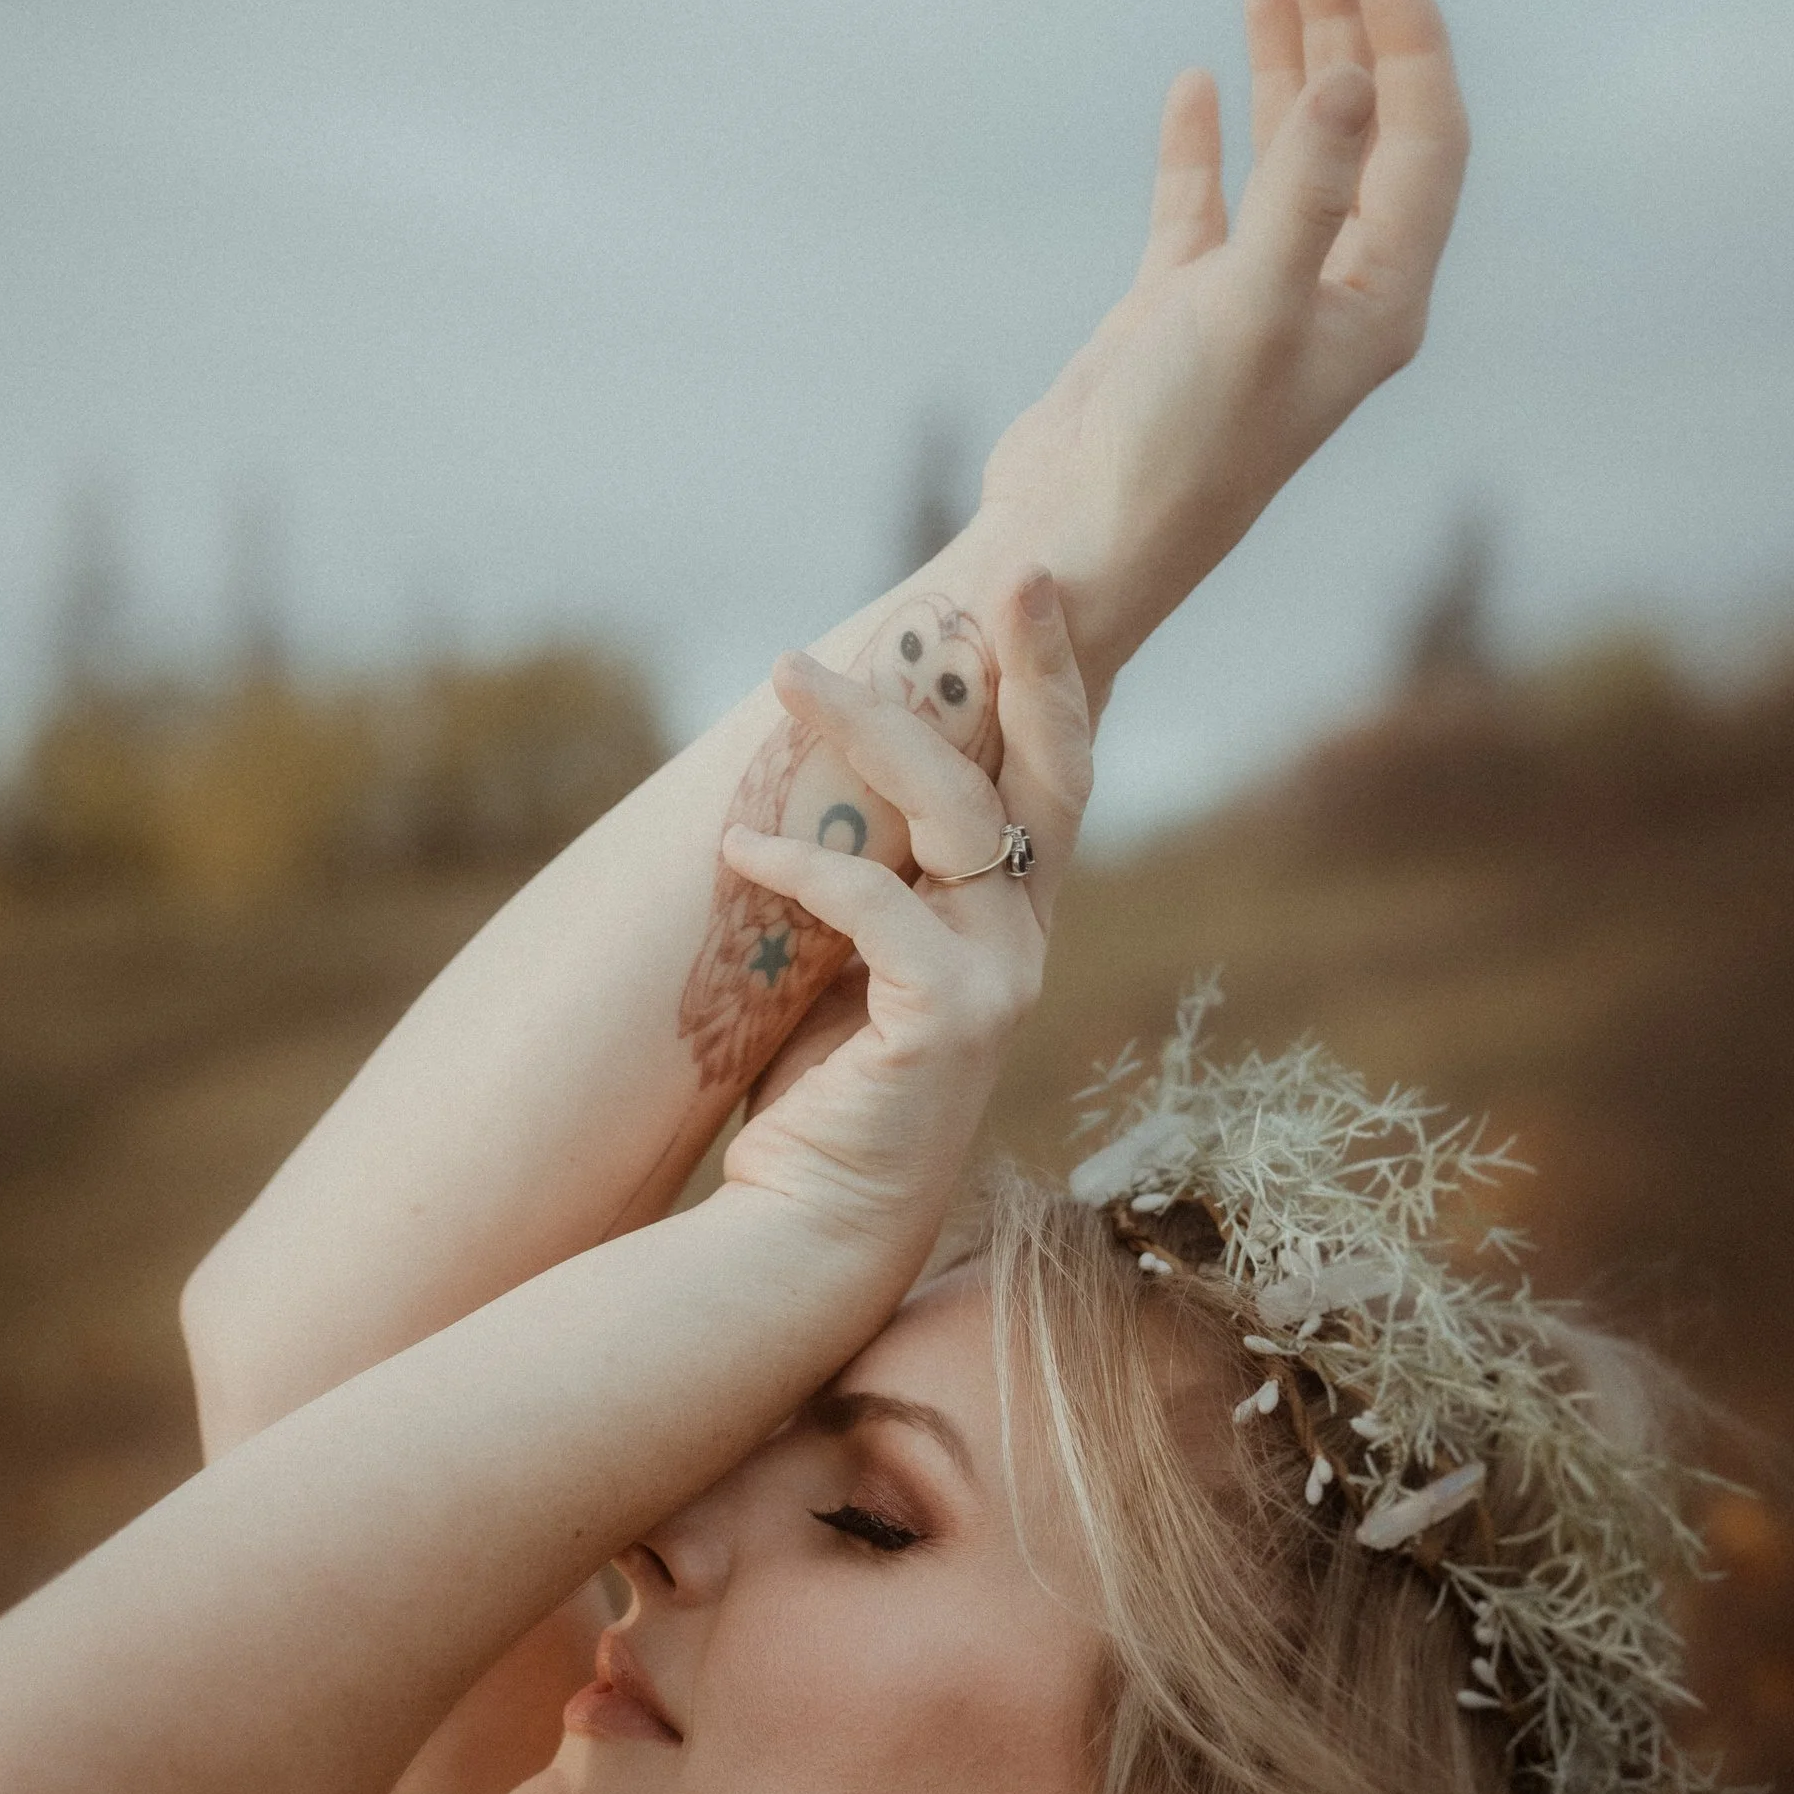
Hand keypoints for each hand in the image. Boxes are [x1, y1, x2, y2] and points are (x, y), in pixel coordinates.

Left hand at [716, 570, 1091, 1257]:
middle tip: (1010, 570)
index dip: (1053, 680)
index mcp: (1008, 919)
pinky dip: (806, 870)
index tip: (1026, 586)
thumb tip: (820, 766)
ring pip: (953, 813)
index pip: (1049, 778)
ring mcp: (999, 982)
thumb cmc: (820, 1094)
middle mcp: (1025, 940)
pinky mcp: (950, 1021)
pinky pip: (879, 906)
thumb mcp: (850, 960)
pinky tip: (739, 853)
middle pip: (1049, 772)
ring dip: (871, 729)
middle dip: (1034, 664)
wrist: (808, 1224)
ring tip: (790, 673)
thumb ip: (872, 875)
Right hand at [978, 0, 1467, 680]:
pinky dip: (1204, 141)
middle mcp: (1326, 299)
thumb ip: (1303, 192)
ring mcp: (1249, 304)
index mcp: (1375, 306)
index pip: (1423, 147)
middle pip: (1361, 132)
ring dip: (1286, 61)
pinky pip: (1203, 206)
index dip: (1410, 46)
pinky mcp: (1174, 316)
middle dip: (1347, 25)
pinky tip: (1196, 84)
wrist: (1074, 550)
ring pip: (1287, 155)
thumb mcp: (1250, 312)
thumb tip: (1358, 78)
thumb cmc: (1175, 453)